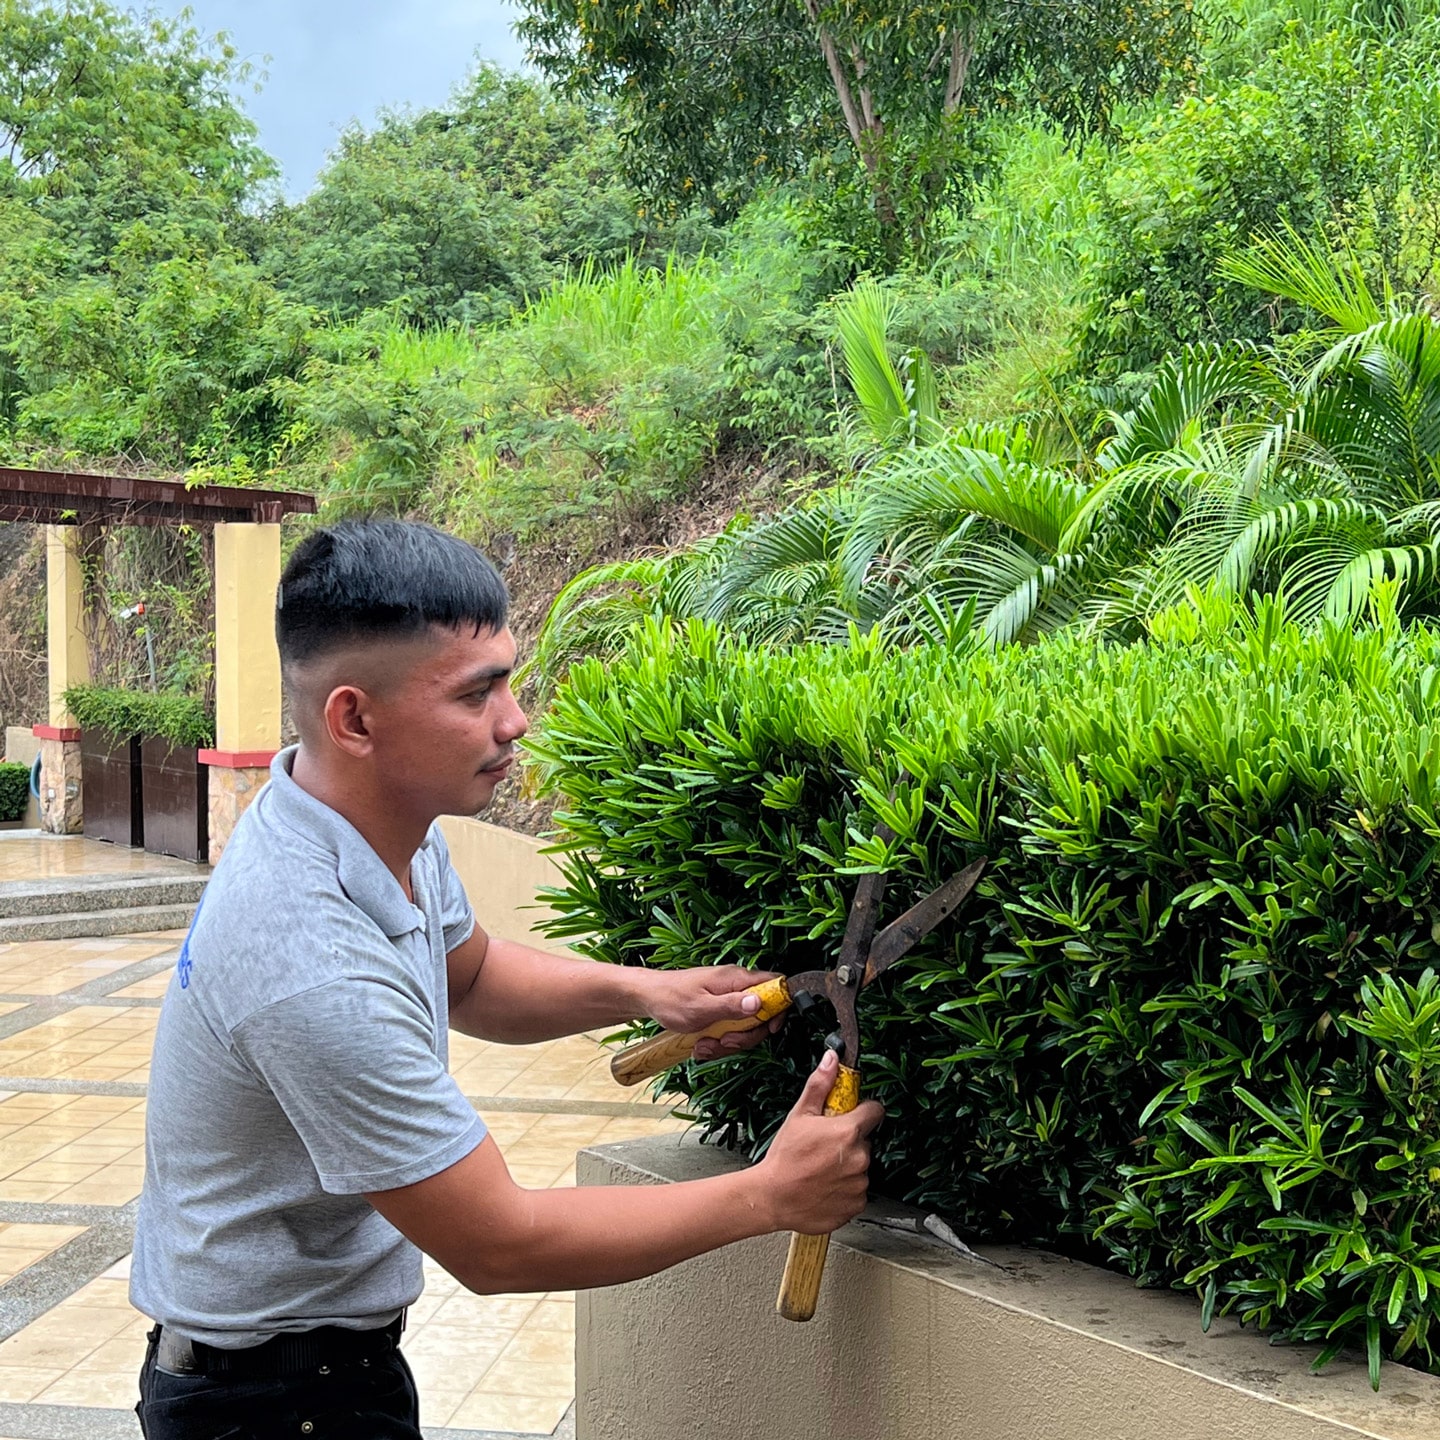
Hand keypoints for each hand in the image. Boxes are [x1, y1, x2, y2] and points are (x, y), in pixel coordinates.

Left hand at [646, 966, 785, 1060]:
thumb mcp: (701, 1008)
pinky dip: (718, 1042)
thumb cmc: (669, 999)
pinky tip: (701, 1045)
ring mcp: (727, 999)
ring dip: (727, 1043)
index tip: (768, 1028)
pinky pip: (729, 1030)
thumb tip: (760, 1003)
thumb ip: (731, 1006)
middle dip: (746, 1035)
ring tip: (705, 1046)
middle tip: (725, 1042)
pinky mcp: (719, 1010)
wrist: (647, 998)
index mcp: (735, 979)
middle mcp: (735, 987)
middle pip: (762, 1014)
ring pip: (744, 1026)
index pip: (775, 985)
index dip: (779, 1007)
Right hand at [756, 1049, 883, 1234]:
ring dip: (847, 1165)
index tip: (851, 1114)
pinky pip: (857, 1190)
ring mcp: (859, 1183)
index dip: (862, 1110)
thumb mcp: (799, 1114)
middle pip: (865, 1140)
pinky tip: (825, 1185)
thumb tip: (832, 1060)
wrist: (772, 1198)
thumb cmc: (784, 1158)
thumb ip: (820, 1085)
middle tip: (824, 1145)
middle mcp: (860, 1157)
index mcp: (848, 1131)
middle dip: (850, 1140)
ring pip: (861, 1166)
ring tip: (821, 1168)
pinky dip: (845, 1188)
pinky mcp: (856, 1204)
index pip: (875, 1111)